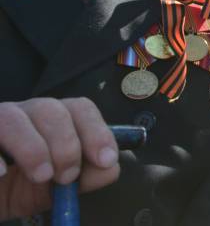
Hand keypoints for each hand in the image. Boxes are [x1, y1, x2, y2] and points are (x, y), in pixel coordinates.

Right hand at [0, 98, 119, 219]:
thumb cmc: (14, 188)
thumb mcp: (51, 189)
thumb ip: (83, 178)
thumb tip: (110, 168)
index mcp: (50, 121)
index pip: (80, 108)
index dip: (96, 131)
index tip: (105, 160)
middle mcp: (23, 114)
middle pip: (51, 109)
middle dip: (66, 144)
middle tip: (66, 176)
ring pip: (13, 118)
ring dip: (33, 148)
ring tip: (40, 175)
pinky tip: (1, 173)